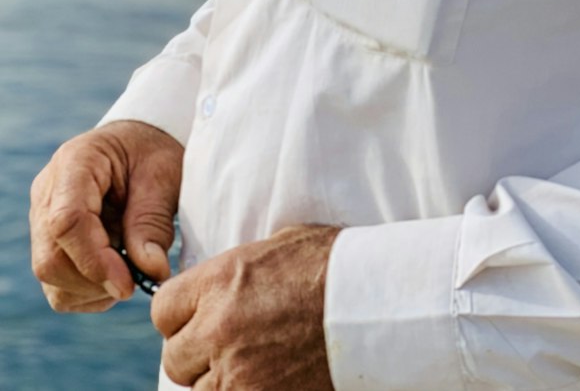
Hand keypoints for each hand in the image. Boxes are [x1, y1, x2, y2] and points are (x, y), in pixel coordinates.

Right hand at [30, 119, 182, 310]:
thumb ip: (154, 222)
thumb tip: (151, 272)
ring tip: (129, 265)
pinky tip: (116, 269)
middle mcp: (48, 193)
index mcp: (75, 163)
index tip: (128, 284)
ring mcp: (42, 220)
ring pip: (51, 278)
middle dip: (96, 280)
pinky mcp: (48, 244)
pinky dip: (91, 292)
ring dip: (95, 288)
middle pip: (51, 258)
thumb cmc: (152, 153)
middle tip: (137, 278)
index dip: (95, 261)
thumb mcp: (164, 176)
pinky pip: (58, 286)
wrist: (139, 145)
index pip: (67, 222)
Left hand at [153, 224, 337, 389]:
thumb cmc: (332, 265)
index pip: (162, 310)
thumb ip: (234, 271)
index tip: (198, 320)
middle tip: (227, 348)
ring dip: (218, 381)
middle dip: (196, 354)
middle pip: (174, 358)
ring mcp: (236, 372)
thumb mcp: (275, 247)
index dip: (180, 317)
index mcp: (219, 281)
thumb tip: (214, 286)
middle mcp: (218, 327)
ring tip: (250, 365)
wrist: (372, 303)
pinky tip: (264, 380)